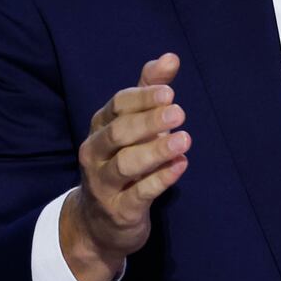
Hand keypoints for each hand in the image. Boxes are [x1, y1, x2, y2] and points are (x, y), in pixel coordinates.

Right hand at [59, 52, 190, 280]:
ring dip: (156, 150)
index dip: (143, 97)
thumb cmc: (121, 162)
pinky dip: (160, 180)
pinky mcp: (119, 211)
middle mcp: (96, 154)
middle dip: (149, 121)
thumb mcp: (132, 126)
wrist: (98, 224)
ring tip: (184, 140)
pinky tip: (180, 166)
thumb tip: (170, 57)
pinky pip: (139, 194)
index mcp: (100, 128)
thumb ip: (149, 91)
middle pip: (119, 132)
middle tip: (179, 112)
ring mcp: (104, 185)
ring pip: (126, 164)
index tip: (169, 91)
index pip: (118, 105)